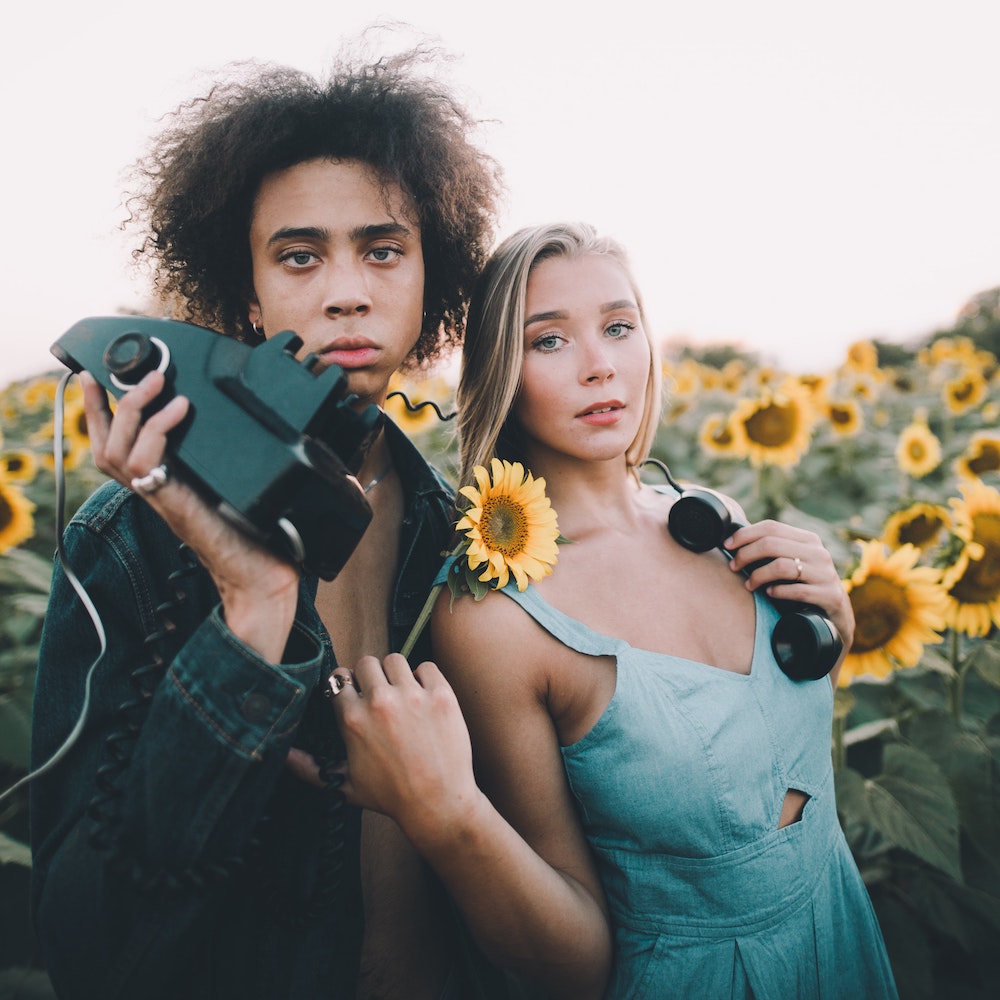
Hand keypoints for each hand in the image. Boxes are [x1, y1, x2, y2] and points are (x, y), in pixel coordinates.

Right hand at [81, 370, 299, 659]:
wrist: (264, 581)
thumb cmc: (260, 539)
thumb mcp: (240, 486)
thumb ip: (233, 459)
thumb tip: (255, 420)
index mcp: (165, 486)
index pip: (116, 448)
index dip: (102, 414)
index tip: (102, 377)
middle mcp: (157, 494)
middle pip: (104, 448)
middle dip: (109, 404)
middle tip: (139, 372)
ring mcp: (163, 502)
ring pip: (115, 453)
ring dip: (134, 410)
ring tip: (159, 384)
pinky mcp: (176, 508)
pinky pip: (144, 465)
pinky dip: (158, 431)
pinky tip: (180, 410)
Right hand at [324, 654, 481, 847]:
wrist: (437, 802)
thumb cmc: (391, 797)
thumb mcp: (344, 785)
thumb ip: (310, 769)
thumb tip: (285, 755)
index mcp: (352, 719)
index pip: (338, 678)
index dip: (346, 686)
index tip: (355, 695)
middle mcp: (379, 701)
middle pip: (366, 662)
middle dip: (371, 676)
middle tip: (381, 695)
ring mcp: (411, 695)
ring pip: (395, 659)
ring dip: (397, 674)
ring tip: (403, 695)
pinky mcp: (440, 694)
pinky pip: (426, 666)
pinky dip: (426, 677)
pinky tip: (425, 697)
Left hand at [723, 519, 854, 654]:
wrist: (836, 618)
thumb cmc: (804, 587)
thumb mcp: (792, 563)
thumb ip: (773, 550)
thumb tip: (735, 541)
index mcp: (808, 540)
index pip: (771, 527)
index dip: (745, 535)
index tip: (727, 545)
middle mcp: (818, 553)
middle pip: (771, 544)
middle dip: (746, 555)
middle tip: (734, 567)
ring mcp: (825, 574)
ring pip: (781, 566)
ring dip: (758, 576)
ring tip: (749, 586)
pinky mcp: (829, 595)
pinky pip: (797, 590)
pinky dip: (778, 592)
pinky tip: (769, 594)